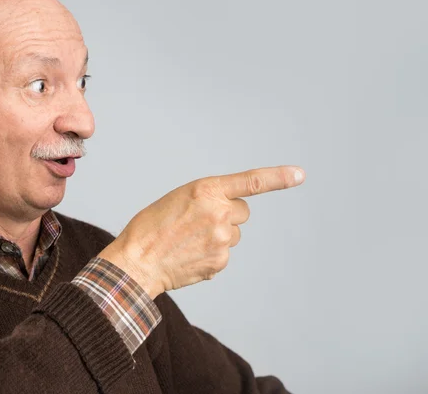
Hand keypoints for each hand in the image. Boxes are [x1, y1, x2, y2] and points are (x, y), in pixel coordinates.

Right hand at [98, 166, 304, 298]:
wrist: (136, 262)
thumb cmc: (151, 227)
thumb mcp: (177, 199)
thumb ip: (207, 199)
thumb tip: (230, 215)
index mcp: (205, 190)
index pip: (251, 181)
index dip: (278, 177)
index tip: (300, 174)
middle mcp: (219, 213)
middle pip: (241, 211)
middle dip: (226, 214)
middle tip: (196, 222)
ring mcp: (221, 240)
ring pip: (232, 234)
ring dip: (217, 236)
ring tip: (188, 241)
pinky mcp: (220, 262)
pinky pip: (224, 254)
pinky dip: (210, 255)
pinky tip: (189, 255)